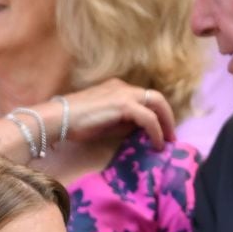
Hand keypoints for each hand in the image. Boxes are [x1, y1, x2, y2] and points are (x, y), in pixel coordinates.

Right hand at [55, 78, 176, 149]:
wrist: (60, 118)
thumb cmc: (76, 123)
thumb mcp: (106, 122)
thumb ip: (123, 123)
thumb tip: (140, 131)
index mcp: (118, 88)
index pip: (144, 98)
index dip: (156, 114)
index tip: (162, 131)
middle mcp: (123, 87)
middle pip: (156, 97)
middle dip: (167, 117)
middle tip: (171, 136)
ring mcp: (124, 93)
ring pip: (156, 103)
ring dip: (165, 124)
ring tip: (168, 142)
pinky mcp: (124, 104)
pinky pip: (149, 118)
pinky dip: (156, 131)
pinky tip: (157, 144)